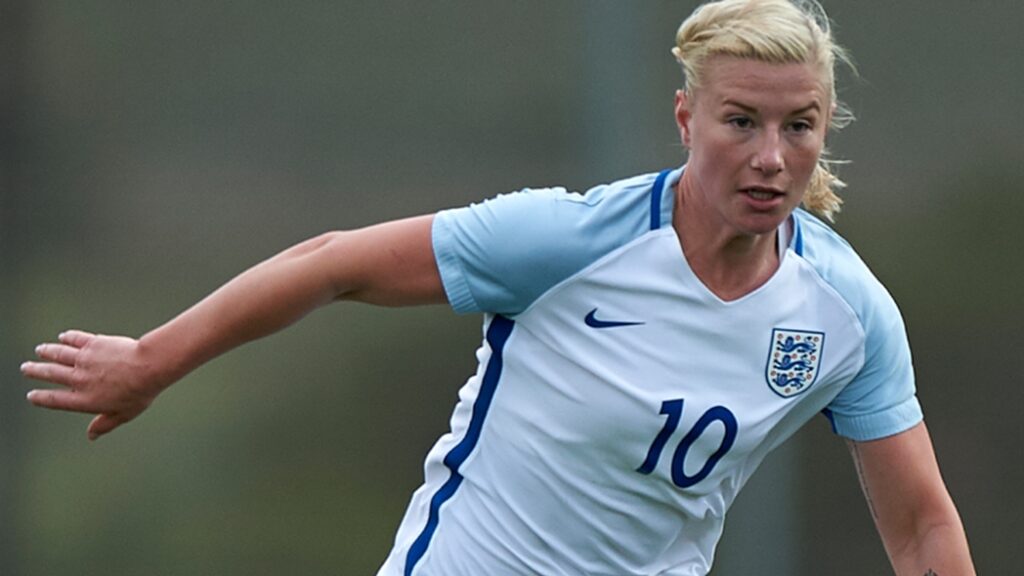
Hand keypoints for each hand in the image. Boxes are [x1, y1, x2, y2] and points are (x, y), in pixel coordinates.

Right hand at [22, 330, 165, 439]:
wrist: (148, 367)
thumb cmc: (140, 392)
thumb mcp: (123, 414)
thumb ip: (104, 424)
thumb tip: (91, 435)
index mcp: (84, 399)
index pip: (55, 400)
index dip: (41, 397)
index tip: (31, 395)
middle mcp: (79, 379)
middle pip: (51, 374)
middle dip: (36, 371)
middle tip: (26, 368)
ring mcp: (85, 360)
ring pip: (58, 354)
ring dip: (47, 352)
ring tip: (40, 351)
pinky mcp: (94, 343)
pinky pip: (76, 339)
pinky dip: (68, 337)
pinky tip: (63, 337)